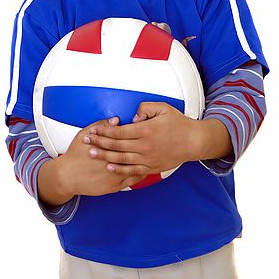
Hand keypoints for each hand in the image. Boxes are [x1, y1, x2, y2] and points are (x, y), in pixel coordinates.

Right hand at [38, 117, 148, 204]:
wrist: (67, 176)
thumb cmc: (75, 155)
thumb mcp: (84, 134)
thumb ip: (101, 126)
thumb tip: (116, 120)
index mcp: (107, 148)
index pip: (127, 140)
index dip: (138, 134)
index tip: (146, 129)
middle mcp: (113, 163)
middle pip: (134, 153)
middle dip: (145, 147)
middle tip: (154, 140)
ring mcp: (115, 176)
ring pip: (136, 167)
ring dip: (145, 161)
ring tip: (153, 154)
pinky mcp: (114, 186)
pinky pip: (132, 180)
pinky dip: (140, 173)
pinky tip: (145, 167)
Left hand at [82, 102, 198, 175]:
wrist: (193, 142)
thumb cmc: (178, 123)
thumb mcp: (163, 108)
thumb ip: (145, 108)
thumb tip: (133, 117)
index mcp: (146, 130)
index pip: (119, 131)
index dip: (104, 131)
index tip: (93, 129)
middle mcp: (145, 146)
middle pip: (116, 145)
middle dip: (99, 143)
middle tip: (85, 141)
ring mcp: (148, 158)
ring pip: (121, 159)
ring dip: (104, 156)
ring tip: (92, 154)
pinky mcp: (151, 167)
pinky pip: (132, 170)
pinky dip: (119, 169)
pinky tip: (109, 167)